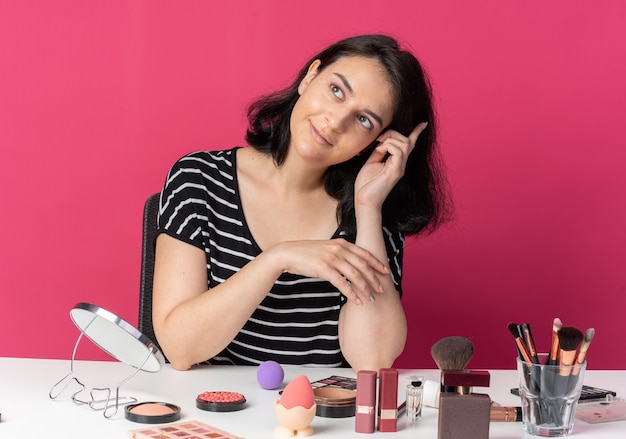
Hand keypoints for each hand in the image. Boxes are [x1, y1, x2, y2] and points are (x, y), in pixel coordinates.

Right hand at [272, 239, 389, 304]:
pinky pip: (342, 283)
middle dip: (374, 278)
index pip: (364, 253)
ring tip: (371, 298)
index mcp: (342, 243)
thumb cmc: (307, 253)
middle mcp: (339, 249)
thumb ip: (340, 252)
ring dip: (365, 288)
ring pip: (355, 275)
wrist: (288, 253)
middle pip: (363, 265)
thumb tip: (353, 263)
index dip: (377, 263)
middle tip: (381, 289)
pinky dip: (352, 293)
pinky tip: (357, 301)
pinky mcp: (324, 268)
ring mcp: (332, 258)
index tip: (386, 272)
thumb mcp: (327, 248)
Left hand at [355, 122, 427, 207]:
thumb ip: (378, 152)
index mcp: (396, 162)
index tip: (423, 124)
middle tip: (378, 139)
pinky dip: (388, 146)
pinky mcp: (396, 172)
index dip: (416, 133)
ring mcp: (400, 168)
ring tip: (378, 146)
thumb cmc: (366, 185)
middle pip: (407, 141)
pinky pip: (398, 151)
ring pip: (404, 144)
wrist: (364, 201)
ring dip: (390, 139)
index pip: (409, 145)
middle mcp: (401, 164)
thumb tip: (381, 141)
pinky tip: (379, 151)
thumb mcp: (371, 163)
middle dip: (393, 133)